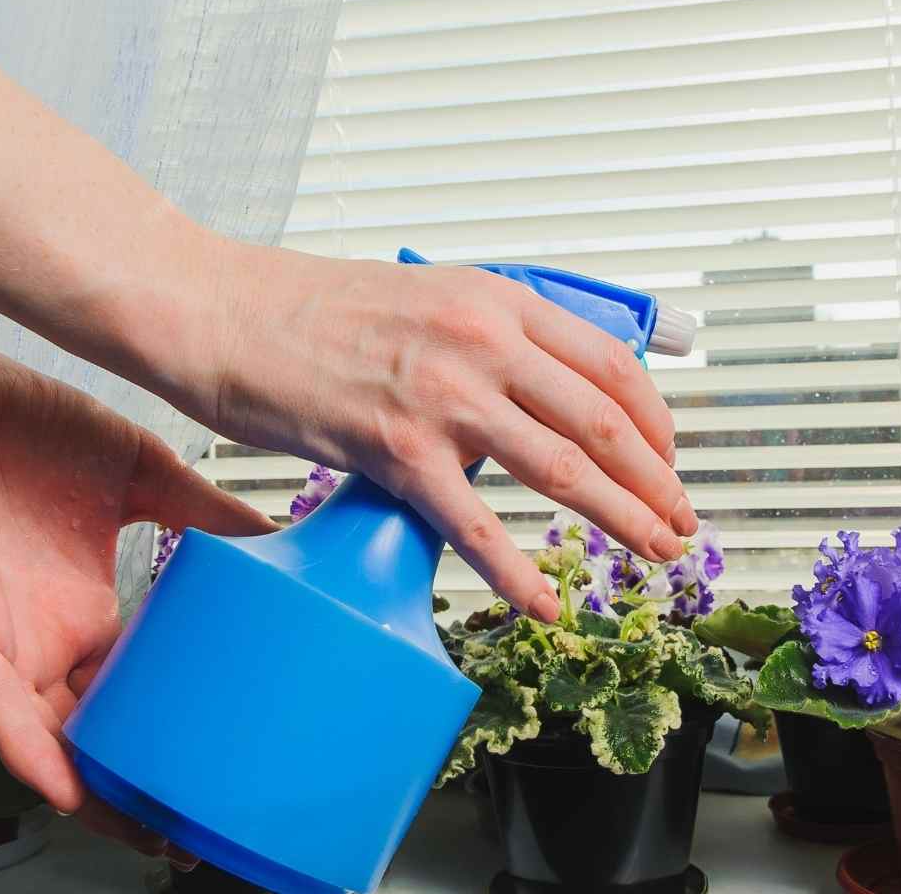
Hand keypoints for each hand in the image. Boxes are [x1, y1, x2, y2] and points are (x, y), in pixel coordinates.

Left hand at [0, 331, 274, 862]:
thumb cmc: (21, 421)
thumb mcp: (143, 471)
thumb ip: (208, 508)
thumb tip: (281, 528)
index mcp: (87, 606)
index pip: (134, 688)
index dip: (172, 729)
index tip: (224, 758)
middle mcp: (46, 635)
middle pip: (95, 733)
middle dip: (137, 784)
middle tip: (191, 821)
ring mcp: (4, 637)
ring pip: (46, 741)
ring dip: (93, 788)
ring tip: (144, 828)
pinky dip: (31, 750)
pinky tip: (69, 783)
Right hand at [195, 245, 695, 621]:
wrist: (218, 309)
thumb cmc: (311, 309)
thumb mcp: (429, 296)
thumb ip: (490, 336)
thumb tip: (542, 391)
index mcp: (498, 299)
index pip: (612, 364)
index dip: (655, 423)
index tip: (669, 462)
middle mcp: (483, 340)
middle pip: (605, 424)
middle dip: (657, 483)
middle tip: (682, 525)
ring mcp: (442, 395)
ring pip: (561, 472)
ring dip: (619, 522)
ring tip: (651, 555)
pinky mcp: (393, 447)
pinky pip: (474, 525)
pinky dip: (518, 572)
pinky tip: (545, 603)